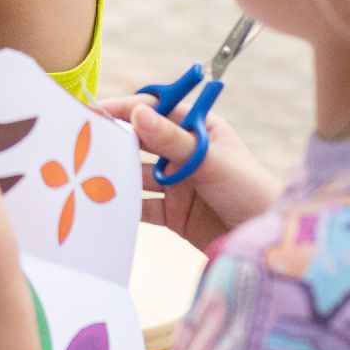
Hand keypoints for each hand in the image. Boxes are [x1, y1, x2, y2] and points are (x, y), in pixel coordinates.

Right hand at [97, 94, 281, 252]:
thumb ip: (172, 140)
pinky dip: (124, 207)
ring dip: (116, 175)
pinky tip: (105, 206)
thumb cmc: (251, 189)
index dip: (126, 108)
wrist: (267, 240)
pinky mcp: (173, 214)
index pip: (155, 110)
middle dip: (114, 141)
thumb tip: (137, 113)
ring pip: (137, 175)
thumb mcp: (211, 160)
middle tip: (82, 142)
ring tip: (88, 176)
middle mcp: (183, 153)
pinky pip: (142, 207)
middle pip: (141, 141)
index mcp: (197, 129)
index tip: (95, 110)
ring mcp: (176, 184)